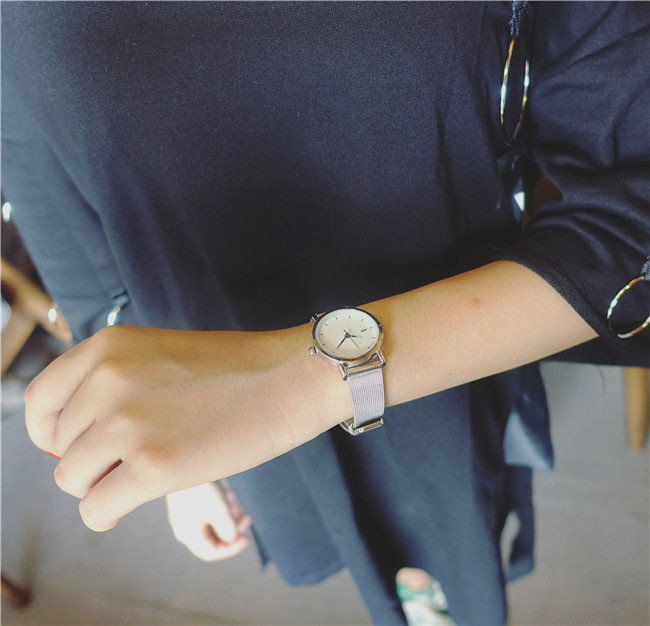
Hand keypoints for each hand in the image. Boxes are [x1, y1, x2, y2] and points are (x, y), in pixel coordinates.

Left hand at [24, 323, 348, 531]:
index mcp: (107, 347)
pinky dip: (111, 512)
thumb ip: (111, 385)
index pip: (40, 401)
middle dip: (91, 459)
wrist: (291, 377)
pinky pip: (96, 511)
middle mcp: (107, 381)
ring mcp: (127, 424)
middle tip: (136, 455)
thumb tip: (70, 445)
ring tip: (148, 471)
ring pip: (74, 481)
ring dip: (103, 484)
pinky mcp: (151, 466)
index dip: (51, 432)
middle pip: (60, 448)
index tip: (74, 445)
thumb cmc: (235, 369)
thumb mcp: (159, 356)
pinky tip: (142, 497)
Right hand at [165, 482, 250, 560]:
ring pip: (212, 520)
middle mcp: (185, 525)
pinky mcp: (190, 498)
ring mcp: (186, 511)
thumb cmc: (201, 490)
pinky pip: (208, 507)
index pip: (210, 552)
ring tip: (237, 504)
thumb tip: (232, 538)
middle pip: (213, 535)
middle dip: (232, 528)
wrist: (185, 463)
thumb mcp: (219, 512)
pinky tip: (228, 493)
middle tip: (246, 518)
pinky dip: (220, 504)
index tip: (246, 539)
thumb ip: (228, 530)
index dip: (230, 549)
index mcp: (189, 534)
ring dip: (228, 515)